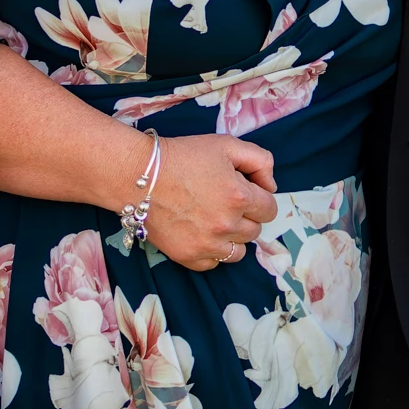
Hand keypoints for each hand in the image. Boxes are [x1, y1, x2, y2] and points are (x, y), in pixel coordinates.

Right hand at [143, 134, 277, 272]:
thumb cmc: (182, 156)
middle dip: (246, 216)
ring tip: (214, 220)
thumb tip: (270, 186)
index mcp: (239, 197)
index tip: (244, 191)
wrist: (138, 175)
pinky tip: (200, 233)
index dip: (259, 198)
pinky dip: (211, 252)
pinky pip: (214, 264)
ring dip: (232, 237)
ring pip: (238, 252)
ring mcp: (207, 244)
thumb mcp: (226, 145)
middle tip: (224, 201)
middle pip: (255, 231)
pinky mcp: (188, 257)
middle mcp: (227, 225)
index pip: (270, 209)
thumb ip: (260, 161)